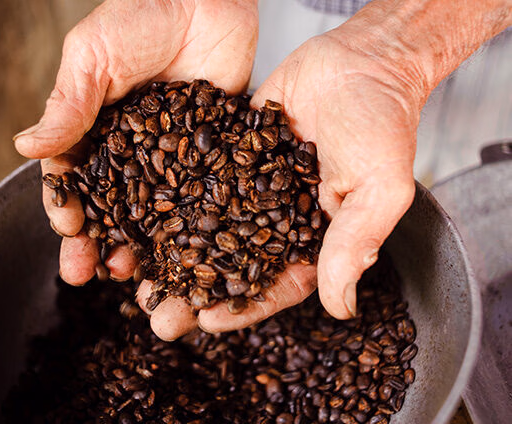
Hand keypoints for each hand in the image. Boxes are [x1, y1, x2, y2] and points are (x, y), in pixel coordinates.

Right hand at [13, 1, 257, 288]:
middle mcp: (130, 149)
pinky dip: (190, 226)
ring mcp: (171, 154)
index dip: (67, 207)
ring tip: (132, 275)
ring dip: (140, 244)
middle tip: (87, 274)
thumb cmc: (140, 14)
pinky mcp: (210, 152)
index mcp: (94, 129)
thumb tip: (25, 149)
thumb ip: (67, 105)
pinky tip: (186, 252)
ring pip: (151, 210)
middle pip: (109, 206)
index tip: (68, 232)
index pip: (73, 179)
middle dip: (96, 241)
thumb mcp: (92, 56)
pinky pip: (199, 195)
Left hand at [137, 27, 425, 338]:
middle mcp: (278, 217)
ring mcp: (251, 186)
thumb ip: (356, 243)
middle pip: (235, 263)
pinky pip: (200, 180)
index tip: (207, 323)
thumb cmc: (383, 121)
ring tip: (139, 276)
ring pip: (209, 226)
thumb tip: (341, 307)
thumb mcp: (379, 186)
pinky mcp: (231, 153)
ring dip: (175, 252)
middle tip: (160, 316)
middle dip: (197, 291)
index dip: (245, 306)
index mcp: (316, 236)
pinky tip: (139, 216)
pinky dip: (172, 199)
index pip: (279, 284)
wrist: (362, 58)